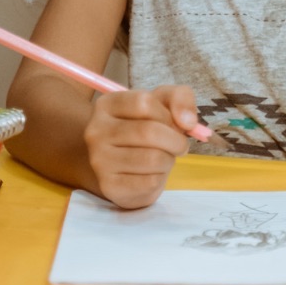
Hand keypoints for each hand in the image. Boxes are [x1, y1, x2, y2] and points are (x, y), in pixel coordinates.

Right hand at [83, 85, 197, 208]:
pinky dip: (161, 178)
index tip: (174, 123)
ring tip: (164, 158)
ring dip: (169, 160)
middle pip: (148, 132)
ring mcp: (100, 160)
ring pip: (152, 159)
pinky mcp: (109, 186)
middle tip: (179, 146)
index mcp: (107, 105)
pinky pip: (150, 182)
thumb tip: (188, 122)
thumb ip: (180, 98)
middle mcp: (96, 131)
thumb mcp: (162, 104)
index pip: (143, 102)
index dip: (167, 114)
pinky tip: (153, 174)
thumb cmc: (144, 128)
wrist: (122, 166)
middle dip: (175, 140)